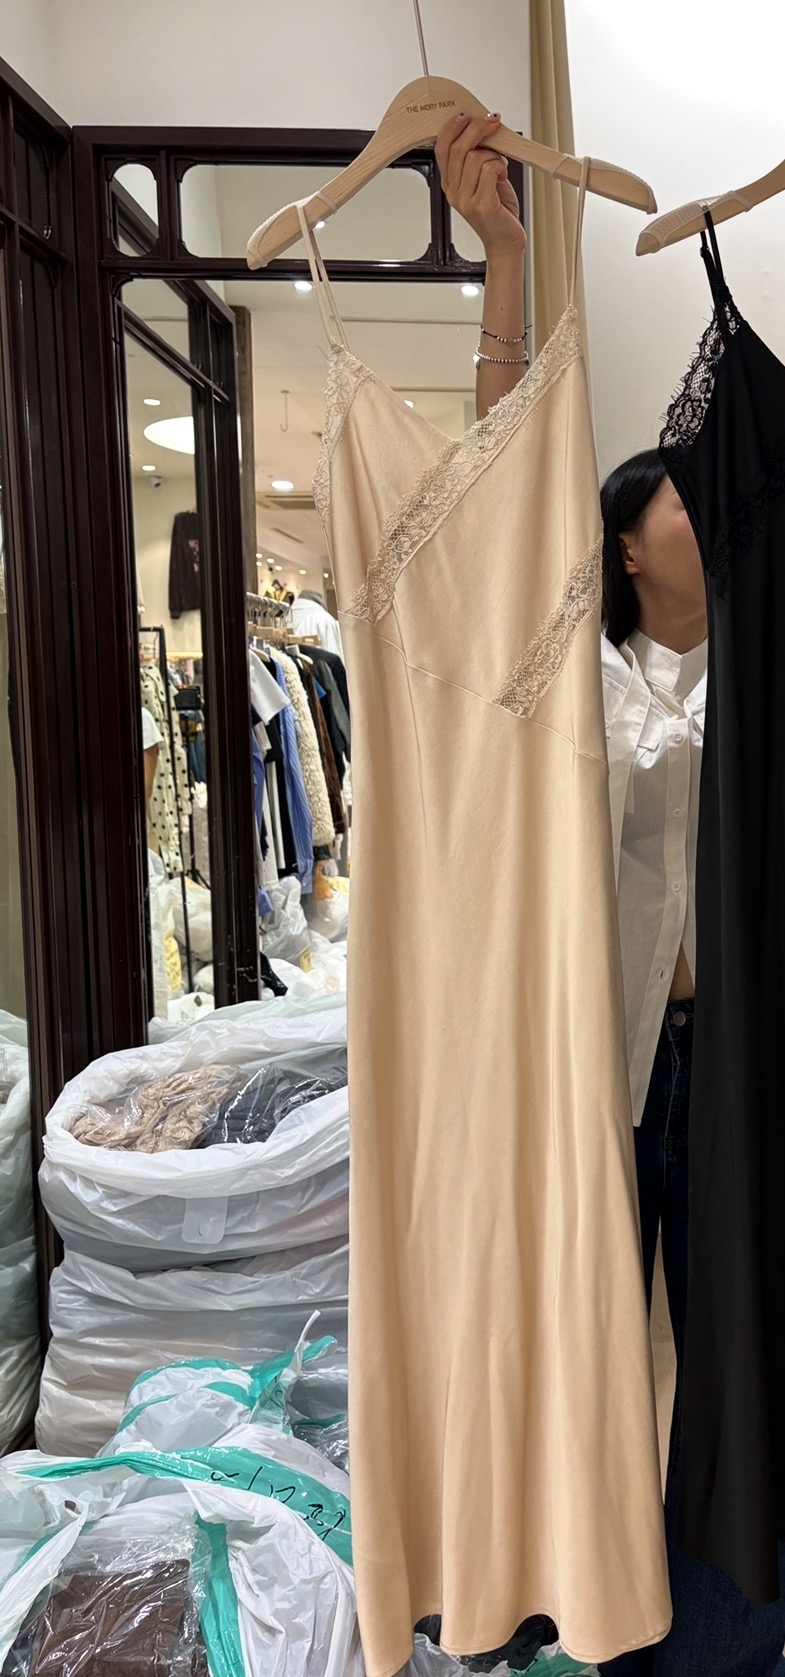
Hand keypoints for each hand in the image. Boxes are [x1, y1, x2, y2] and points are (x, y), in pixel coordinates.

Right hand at [435, 114, 525, 260]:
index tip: (467, 116)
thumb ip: (478, 157)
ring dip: (494, 155)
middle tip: (492, 122)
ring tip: (500, 166)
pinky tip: (503, 175)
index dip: (452, 128)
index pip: (442, 149)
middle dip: (477, 129)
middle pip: (458, 148)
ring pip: (476, 157)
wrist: (505, 242)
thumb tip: (482, 130)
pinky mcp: (482, 205)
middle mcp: (454, 191)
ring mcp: (466, 200)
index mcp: (451, 183)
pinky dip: (500, 166)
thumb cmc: (498, 211)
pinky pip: (489, 169)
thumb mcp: (485, 179)